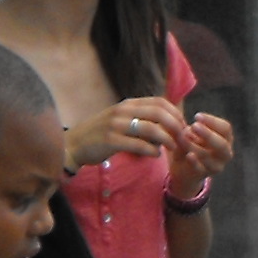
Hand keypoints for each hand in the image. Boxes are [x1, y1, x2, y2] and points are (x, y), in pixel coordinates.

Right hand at [69, 97, 191, 171]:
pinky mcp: (111, 140)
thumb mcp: (121, 121)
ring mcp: (116, 125)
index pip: (160, 102)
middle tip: (183, 139)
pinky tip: (156, 155)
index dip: (176, 114)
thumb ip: (141, 120)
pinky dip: (152, 151)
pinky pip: (139, 145)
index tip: (183, 127)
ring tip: (173, 148)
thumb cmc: (101, 135)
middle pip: (159, 113)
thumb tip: (166, 126)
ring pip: (151, 129)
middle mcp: (123, 110)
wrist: (74, 144)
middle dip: (176, 126)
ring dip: (167, 140)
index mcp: (128, 104)